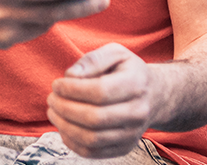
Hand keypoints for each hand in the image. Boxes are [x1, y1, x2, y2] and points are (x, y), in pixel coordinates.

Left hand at [48, 43, 156, 158]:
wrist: (154, 95)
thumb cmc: (128, 72)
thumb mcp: (116, 53)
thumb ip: (93, 60)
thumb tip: (70, 76)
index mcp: (138, 83)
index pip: (100, 91)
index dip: (72, 89)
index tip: (57, 84)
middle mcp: (139, 111)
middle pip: (94, 118)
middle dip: (64, 109)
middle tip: (51, 99)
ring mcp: (133, 133)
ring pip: (90, 138)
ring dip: (64, 126)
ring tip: (54, 112)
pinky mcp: (124, 148)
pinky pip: (90, 152)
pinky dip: (70, 141)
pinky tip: (64, 126)